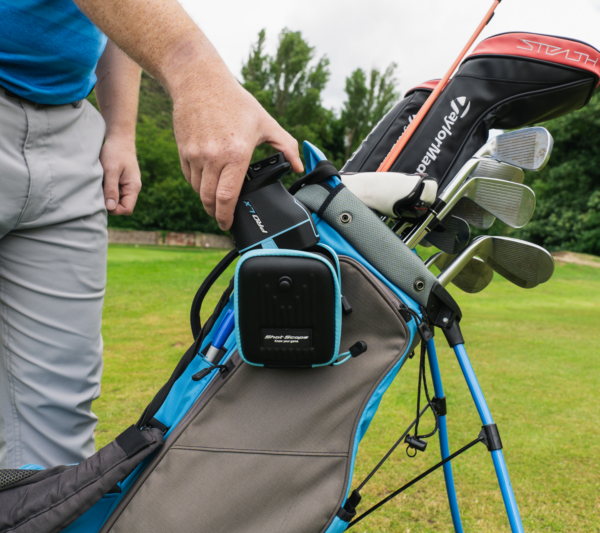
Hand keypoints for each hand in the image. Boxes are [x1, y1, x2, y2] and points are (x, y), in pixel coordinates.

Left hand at [100, 136, 141, 214]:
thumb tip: (110, 207)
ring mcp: (126, 186)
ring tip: (100, 182)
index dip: (114, 209)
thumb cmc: (115, 152)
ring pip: (115, 199)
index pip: (127, 209)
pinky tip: (101, 180)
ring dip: (106, 195)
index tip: (102, 200)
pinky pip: (113, 192)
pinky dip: (106, 189)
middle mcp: (132, 189)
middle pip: (121, 206)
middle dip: (109, 202)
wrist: (119, 139)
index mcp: (133, 187)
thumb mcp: (111, 170)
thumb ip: (111, 189)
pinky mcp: (120, 182)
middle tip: (98, 190)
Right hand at [173, 80, 303, 230]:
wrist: (199, 81)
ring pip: (198, 190)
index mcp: (236, 154)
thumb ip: (286, 146)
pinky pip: (189, 177)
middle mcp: (213, 157)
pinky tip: (206, 181)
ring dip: (206, 199)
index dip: (227, 216)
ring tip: (216, 199)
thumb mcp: (266, 122)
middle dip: (215, 214)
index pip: (227, 197)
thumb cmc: (235, 101)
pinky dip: (197, 184)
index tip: (228, 224)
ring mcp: (195, 155)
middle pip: (209, 200)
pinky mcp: (184, 150)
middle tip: (222, 218)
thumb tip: (299, 166)